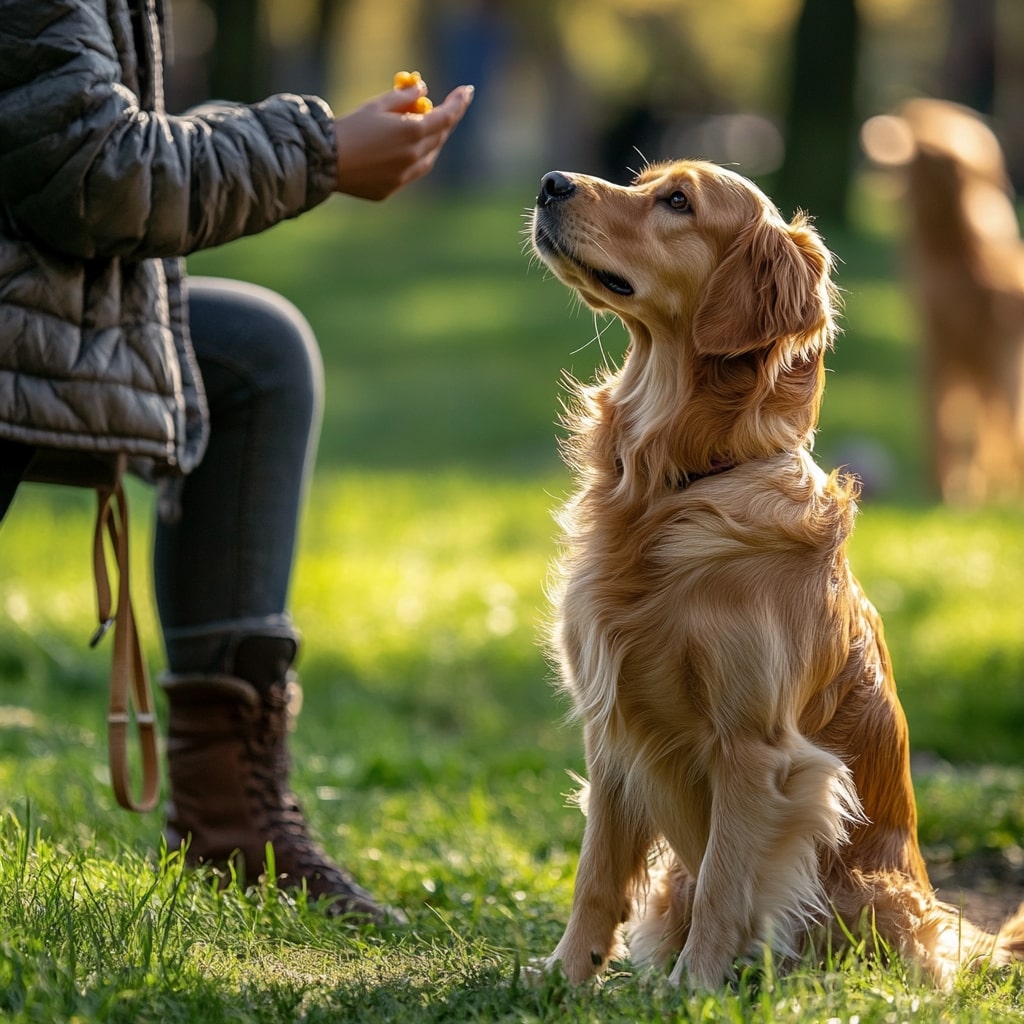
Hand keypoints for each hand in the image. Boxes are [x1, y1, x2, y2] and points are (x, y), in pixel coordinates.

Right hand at [333, 80, 474, 200]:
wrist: (325, 161)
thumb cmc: (350, 127)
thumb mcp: (378, 105)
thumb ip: (404, 97)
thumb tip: (423, 89)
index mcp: (413, 132)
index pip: (446, 116)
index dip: (458, 103)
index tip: (467, 91)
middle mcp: (414, 156)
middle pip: (439, 137)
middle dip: (443, 122)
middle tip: (442, 110)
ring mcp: (404, 176)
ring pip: (428, 158)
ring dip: (430, 143)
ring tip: (423, 130)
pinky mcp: (392, 189)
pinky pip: (410, 173)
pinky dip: (413, 159)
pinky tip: (401, 151)